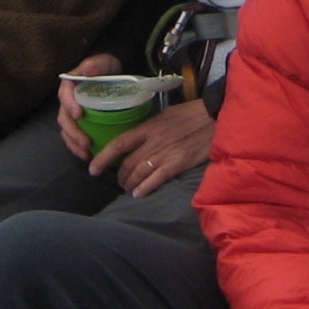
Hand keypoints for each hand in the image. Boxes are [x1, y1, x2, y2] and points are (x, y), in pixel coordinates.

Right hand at [56, 52, 122, 157]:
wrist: (115, 77)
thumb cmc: (108, 69)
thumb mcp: (105, 62)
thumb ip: (95, 64)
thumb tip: (87, 70)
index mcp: (71, 84)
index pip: (64, 94)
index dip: (69, 105)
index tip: (79, 115)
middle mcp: (68, 100)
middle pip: (63, 117)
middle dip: (72, 131)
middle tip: (85, 142)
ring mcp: (72, 113)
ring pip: (66, 130)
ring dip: (73, 142)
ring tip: (85, 152)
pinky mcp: (79, 124)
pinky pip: (72, 137)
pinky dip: (77, 147)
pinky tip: (87, 154)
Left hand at [89, 98, 214, 197]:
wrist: (215, 117)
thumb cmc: (191, 114)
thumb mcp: (166, 115)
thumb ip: (150, 128)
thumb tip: (137, 138)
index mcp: (149, 126)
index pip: (119, 143)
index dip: (103, 157)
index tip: (92, 168)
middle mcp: (154, 140)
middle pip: (128, 163)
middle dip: (120, 175)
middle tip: (119, 181)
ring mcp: (166, 153)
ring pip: (139, 173)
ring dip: (130, 184)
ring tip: (128, 188)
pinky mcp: (179, 163)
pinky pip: (156, 179)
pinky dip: (145, 188)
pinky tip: (138, 194)